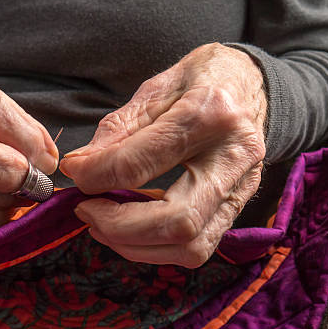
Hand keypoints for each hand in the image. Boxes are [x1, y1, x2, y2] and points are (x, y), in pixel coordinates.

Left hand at [59, 43, 266, 266]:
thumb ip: (119, 128)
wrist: (253, 83)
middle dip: (119, 226)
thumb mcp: (157, 87)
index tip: (74, 172)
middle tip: (86, 210)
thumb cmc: (202, 79)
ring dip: (136, 245)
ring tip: (103, 223)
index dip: (96, 175)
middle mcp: (234, 156)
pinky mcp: (239, 206)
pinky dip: (157, 248)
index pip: (141, 162)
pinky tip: (132, 228)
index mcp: (210, 113)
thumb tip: (80, 166)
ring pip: (190, 246)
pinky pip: (198, 248)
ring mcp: (242, 187)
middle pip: (177, 220)